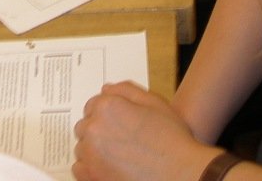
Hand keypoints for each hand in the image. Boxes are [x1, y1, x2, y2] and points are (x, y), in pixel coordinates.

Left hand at [73, 82, 214, 180]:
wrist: (182, 175)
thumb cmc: (172, 141)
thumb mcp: (154, 103)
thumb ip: (126, 91)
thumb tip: (106, 89)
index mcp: (107, 107)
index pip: (93, 104)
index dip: (107, 113)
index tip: (116, 123)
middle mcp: (95, 129)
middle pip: (85, 125)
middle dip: (99, 130)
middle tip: (119, 140)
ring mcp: (91, 155)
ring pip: (82, 147)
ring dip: (94, 148)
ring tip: (117, 155)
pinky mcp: (92, 177)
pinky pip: (79, 168)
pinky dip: (89, 168)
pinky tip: (107, 168)